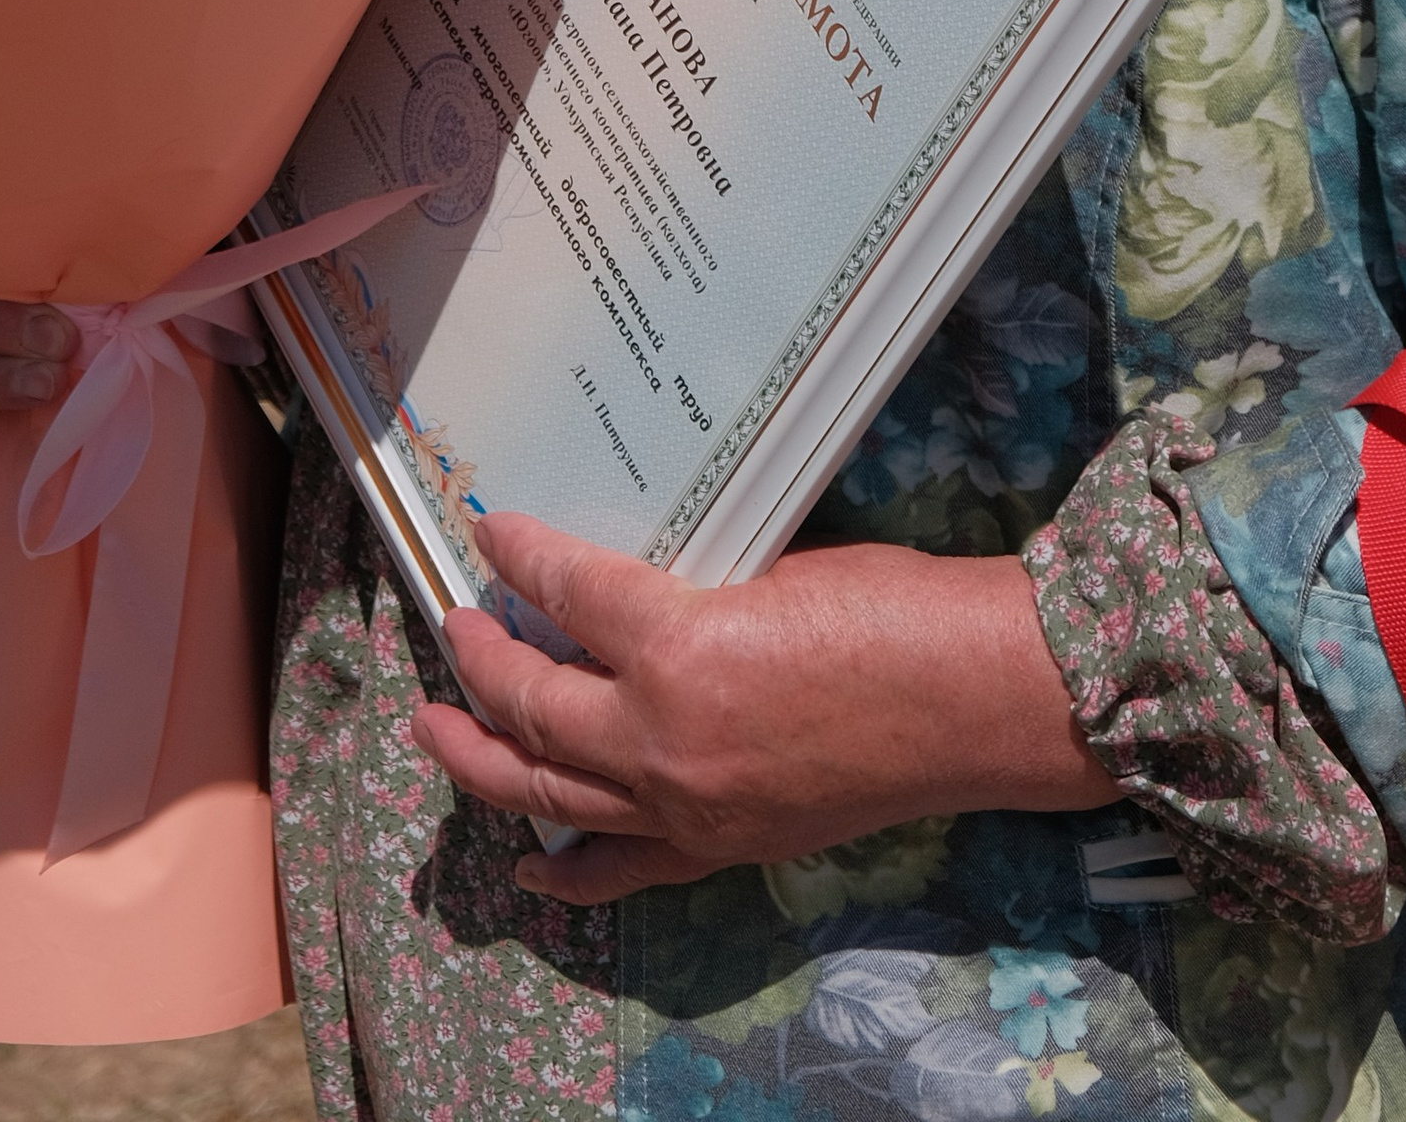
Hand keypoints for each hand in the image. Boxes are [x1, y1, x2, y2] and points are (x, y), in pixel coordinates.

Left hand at [413, 511, 1113, 907]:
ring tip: (435, 729)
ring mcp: (687, 804)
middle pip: (533, 703)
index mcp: (678, 647)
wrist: (970, 701)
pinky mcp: (720, 845)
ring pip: (550, 792)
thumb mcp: (773, 567)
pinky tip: (526, 866)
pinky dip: (568, 872)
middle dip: (477, 663)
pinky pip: (623, 868)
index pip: (567, 591)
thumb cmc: (891, 610)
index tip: (491, 532)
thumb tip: (636, 589)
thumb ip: (694, 586)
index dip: (522, 556)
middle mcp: (663, 737)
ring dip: (483, 758)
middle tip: (452, 628)